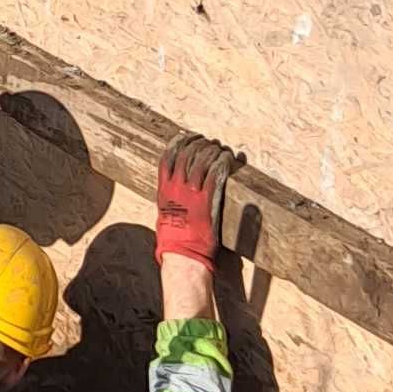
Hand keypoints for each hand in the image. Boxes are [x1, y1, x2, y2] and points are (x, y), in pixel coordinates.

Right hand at [153, 133, 231, 273]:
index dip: (179, 142)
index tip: (188, 136)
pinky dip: (222, 163)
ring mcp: (192, 194)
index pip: (168, 157)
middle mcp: (176, 188)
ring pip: (202, 161)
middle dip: (199, 144)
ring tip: (220, 149)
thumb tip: (175, 188)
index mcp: (164, 190)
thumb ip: (170, 197)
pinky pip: (216, 174)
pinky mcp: (208, 201)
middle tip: (209, 142)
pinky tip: (228, 159)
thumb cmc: (174, 239)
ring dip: (213, 151)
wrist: (184, 255)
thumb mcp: (165, 213)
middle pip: (187, 154)